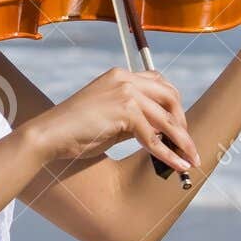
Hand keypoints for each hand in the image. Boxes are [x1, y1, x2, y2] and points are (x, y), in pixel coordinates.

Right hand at [22, 68, 199, 171]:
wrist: (48, 136)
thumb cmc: (75, 131)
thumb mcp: (111, 119)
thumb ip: (135, 120)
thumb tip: (162, 134)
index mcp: (120, 75)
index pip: (160, 83)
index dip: (174, 105)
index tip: (179, 126)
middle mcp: (125, 79)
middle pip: (170, 96)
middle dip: (183, 122)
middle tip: (187, 145)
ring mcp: (125, 93)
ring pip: (166, 119)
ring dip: (182, 142)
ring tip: (192, 159)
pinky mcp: (124, 111)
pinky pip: (154, 136)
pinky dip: (168, 154)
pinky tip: (177, 165)